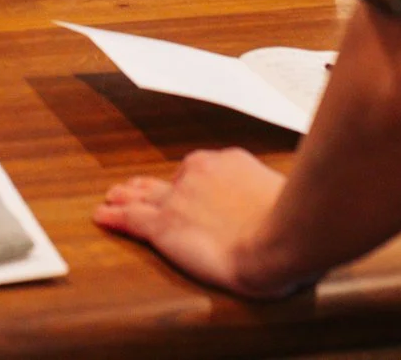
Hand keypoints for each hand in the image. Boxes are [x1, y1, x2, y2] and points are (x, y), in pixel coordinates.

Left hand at [95, 148, 308, 299]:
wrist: (282, 237)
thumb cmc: (298, 223)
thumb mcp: (292, 198)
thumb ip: (275, 198)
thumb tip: (288, 209)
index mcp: (230, 163)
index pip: (203, 172)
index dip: (192, 184)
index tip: (188, 190)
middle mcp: (199, 174)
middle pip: (169, 180)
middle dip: (152, 185)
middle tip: (134, 188)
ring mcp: (179, 198)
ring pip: (144, 196)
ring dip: (126, 198)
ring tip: (112, 199)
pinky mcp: (164, 226)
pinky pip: (131, 219)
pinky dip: (115, 218)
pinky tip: (102, 217)